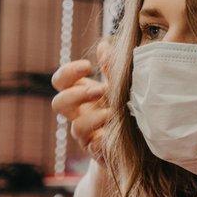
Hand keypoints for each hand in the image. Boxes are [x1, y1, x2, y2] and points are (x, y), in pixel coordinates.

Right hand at [51, 37, 113, 159]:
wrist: (139, 139)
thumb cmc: (125, 104)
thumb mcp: (120, 84)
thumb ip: (111, 67)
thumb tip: (103, 46)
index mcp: (81, 93)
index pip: (60, 81)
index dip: (68, 72)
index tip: (88, 67)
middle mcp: (79, 114)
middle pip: (57, 104)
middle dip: (77, 95)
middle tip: (100, 90)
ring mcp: (86, 134)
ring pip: (76, 128)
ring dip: (93, 118)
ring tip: (112, 113)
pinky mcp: (98, 151)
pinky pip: (93, 148)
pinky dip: (101, 141)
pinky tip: (111, 134)